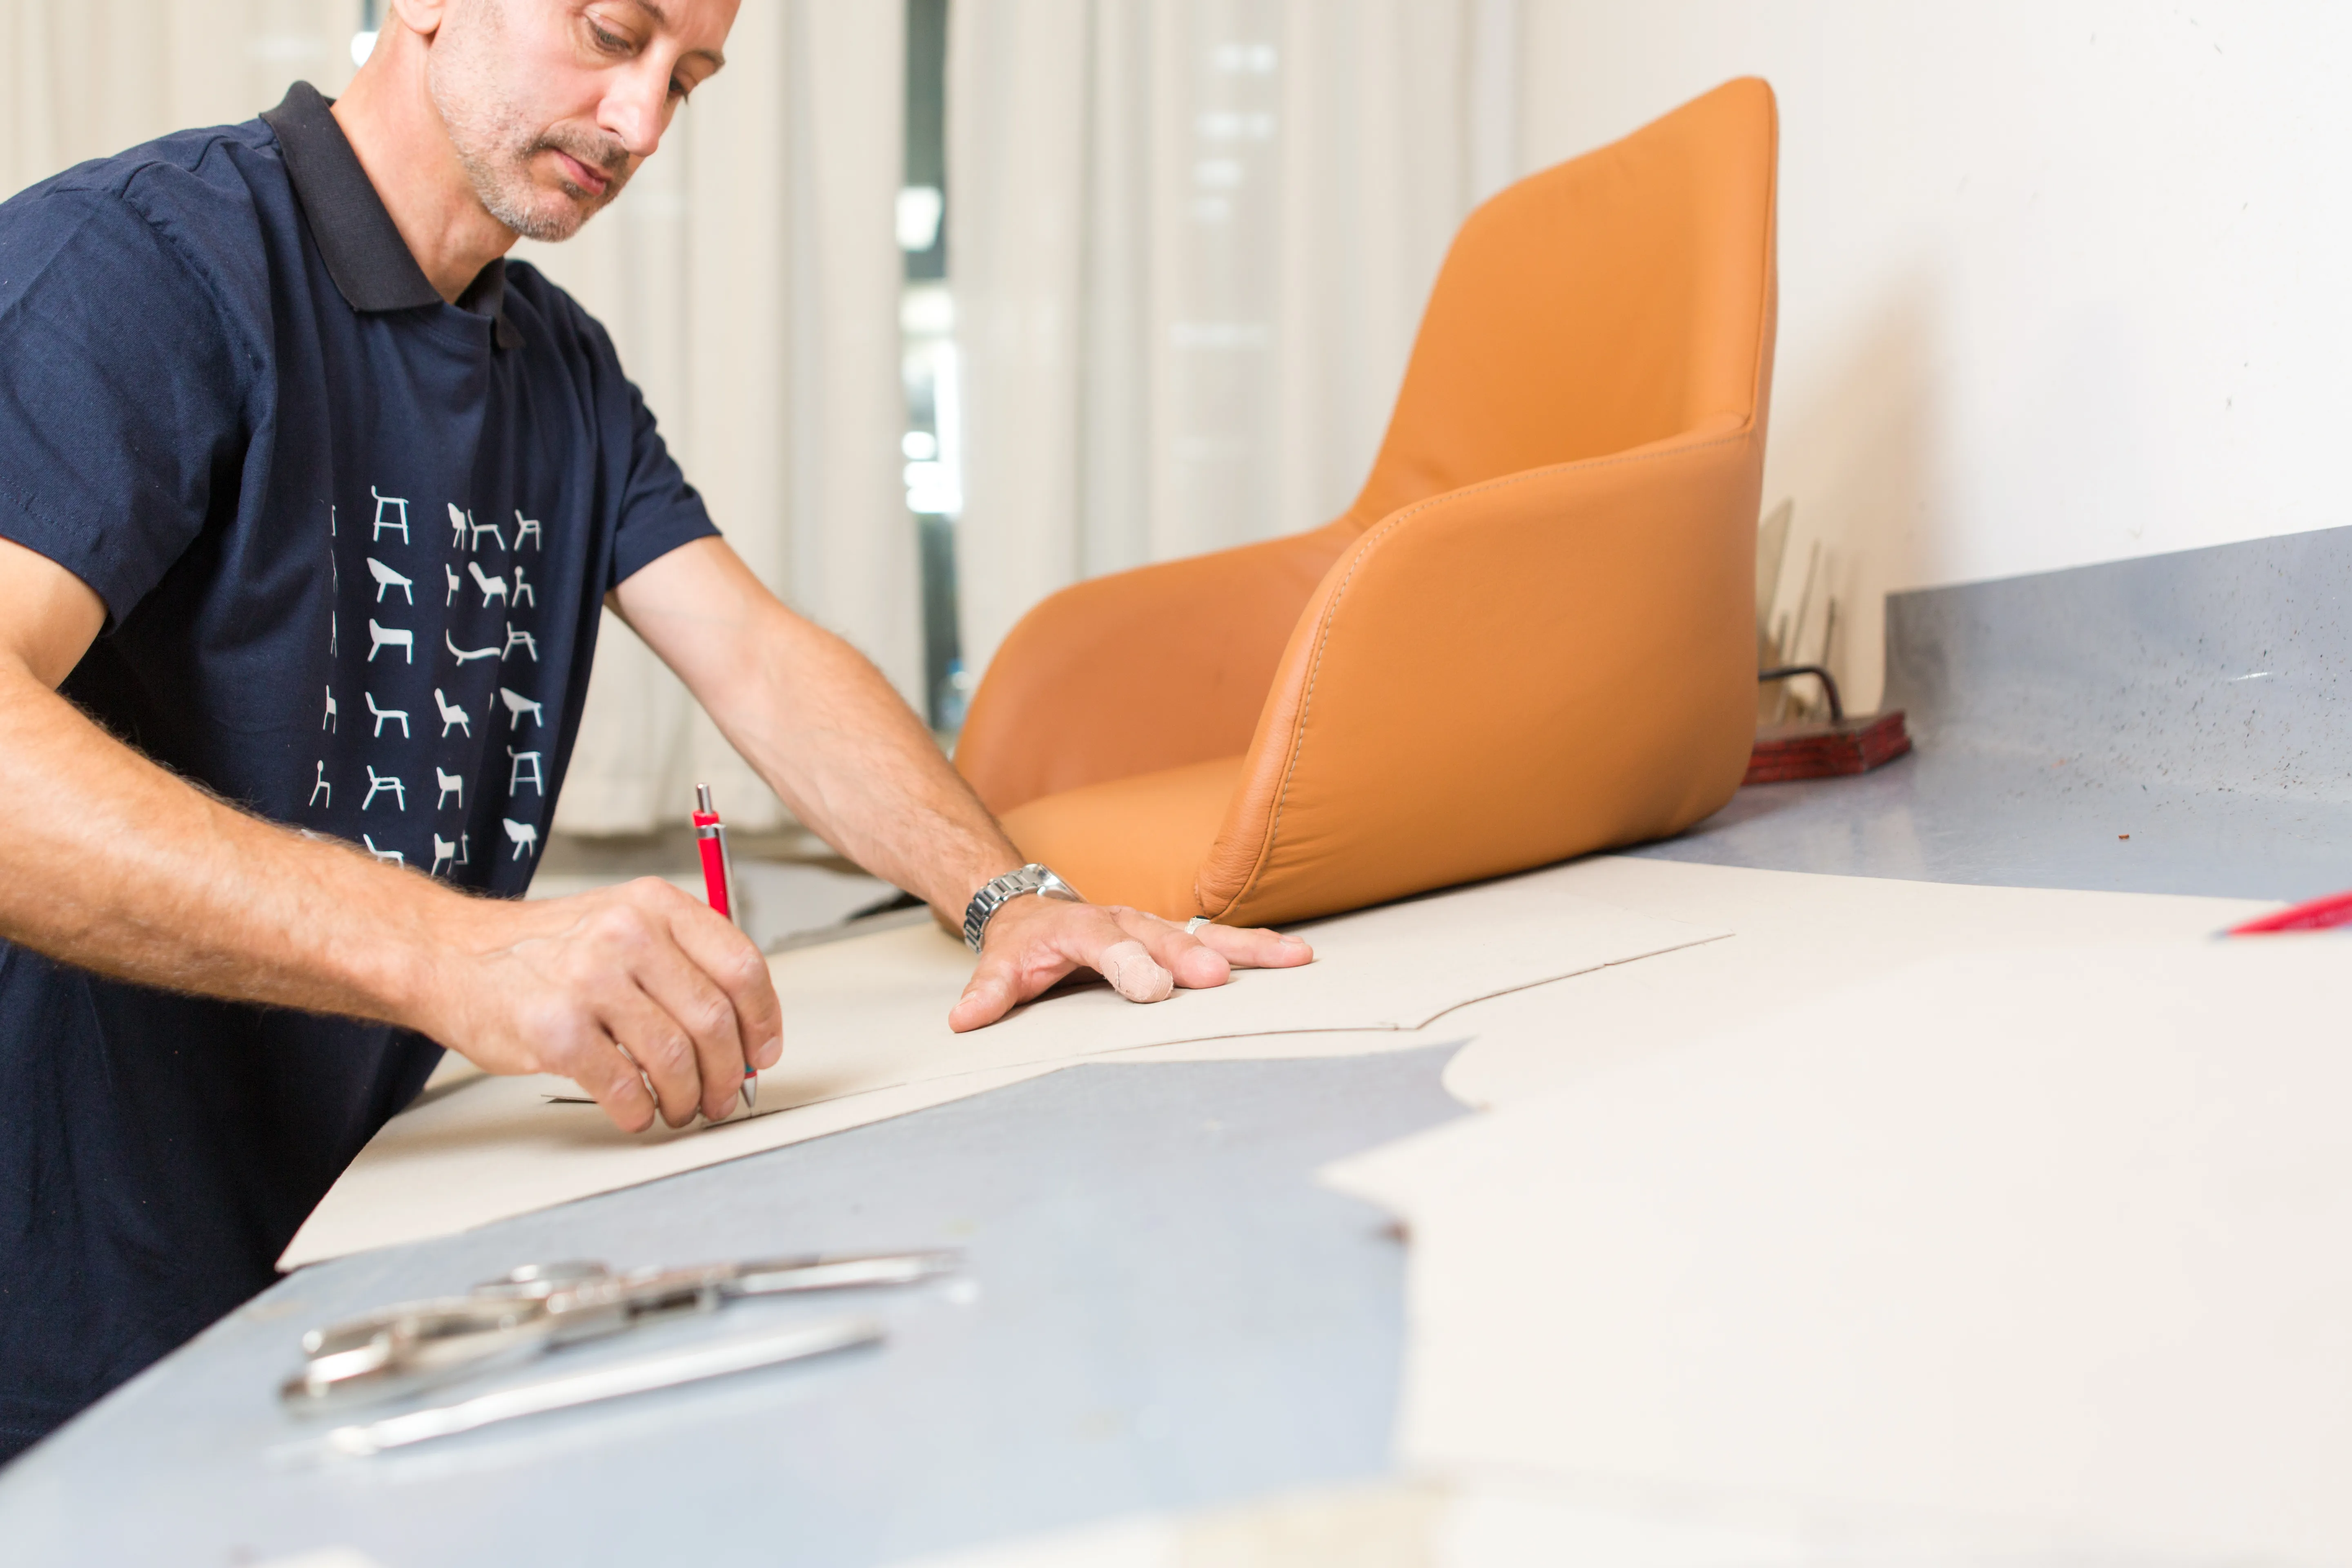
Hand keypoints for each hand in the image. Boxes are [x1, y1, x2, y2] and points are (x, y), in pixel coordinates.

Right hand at [411, 877, 783, 1131]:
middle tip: (722, 1095)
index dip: (763, 1020)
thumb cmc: (541, 949)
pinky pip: (626, 1086)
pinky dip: (641, 1111)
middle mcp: (628, 935)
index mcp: (656, 905)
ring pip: (676, 1058)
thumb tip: (742, 1027)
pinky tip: (637, 1111)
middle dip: (728, 1072)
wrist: (451, 956)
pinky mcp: (558, 1030)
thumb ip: (681, 960)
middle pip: (715, 1020)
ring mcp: (591, 981)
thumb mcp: (621, 923)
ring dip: (687, 1098)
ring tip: (680, 1107)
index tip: (762, 1051)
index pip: (742, 967)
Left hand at [948, 895, 1312, 1031]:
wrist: (1034, 911)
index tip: (1153, 989)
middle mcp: (1124, 920)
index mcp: (1080, 928)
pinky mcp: (1176, 938)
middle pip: (1161, 936)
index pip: (1105, 944)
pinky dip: (1257, 947)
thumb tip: (964, 1019)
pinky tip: (1296, 956)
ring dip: (1248, 948)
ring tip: (1294, 958)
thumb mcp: (1000, 966)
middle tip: (1217, 978)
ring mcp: (1154, 926)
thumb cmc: (1024, 946)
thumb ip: (989, 993)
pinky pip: (1221, 939)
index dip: (1128, 965)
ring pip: (1204, 933)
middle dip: (1190, 955)